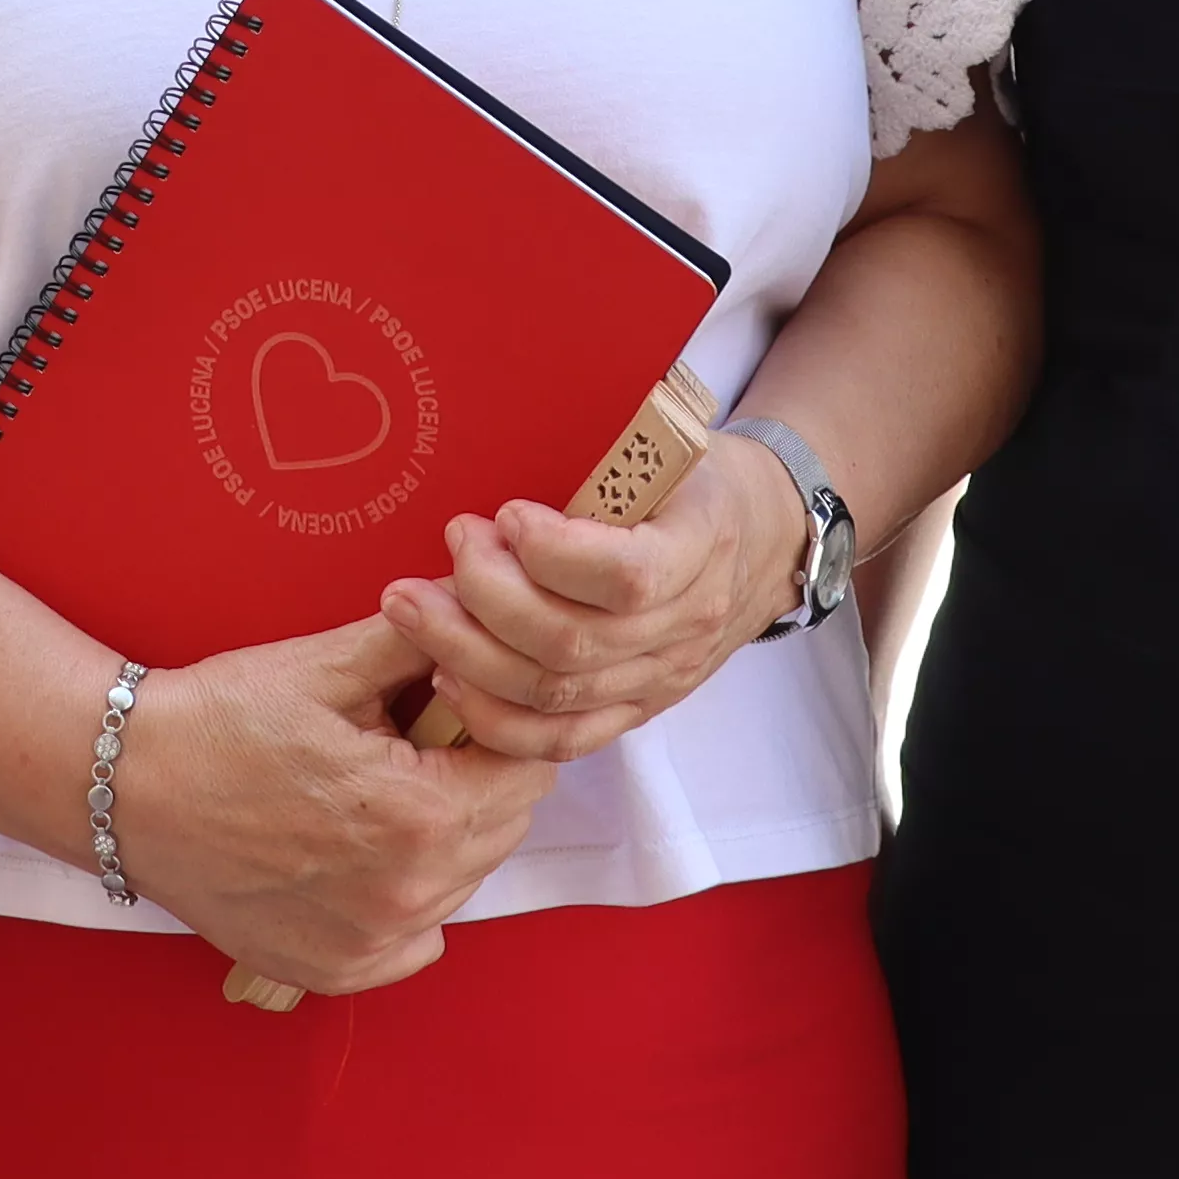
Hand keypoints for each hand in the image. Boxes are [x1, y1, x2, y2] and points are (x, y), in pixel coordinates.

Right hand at [105, 615, 554, 1001]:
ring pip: (462, 879)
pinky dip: (403, 896)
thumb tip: (485, 603)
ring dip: (441, 835)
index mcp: (419, 815)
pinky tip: (352, 850)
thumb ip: (426, 639)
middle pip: (504, 826)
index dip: (497, 723)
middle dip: (474, 775)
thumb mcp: (329, 664)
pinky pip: (417, 938)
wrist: (127, 788)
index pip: (528, 769)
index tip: (451, 704)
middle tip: (405, 741)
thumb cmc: (221, 722)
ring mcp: (371, 945)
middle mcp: (407, 896)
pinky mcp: (336, 972)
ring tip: (367, 791)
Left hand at [380, 437, 807, 764]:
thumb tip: (506, 438)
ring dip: (467, 654)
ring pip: (555, 693)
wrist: (765, 540)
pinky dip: (494, 718)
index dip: (555, 555)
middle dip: (486, 598)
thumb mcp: (671, 447)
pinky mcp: (637, 711)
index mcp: (704, 545)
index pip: (629, 576)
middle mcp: (687, 625)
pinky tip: (447, 677)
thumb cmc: (696, 481)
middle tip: (447, 547)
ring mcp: (662, 678)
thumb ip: (608, 461)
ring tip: (413, 608)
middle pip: (573, 643)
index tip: (507, 515)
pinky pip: (559, 740)